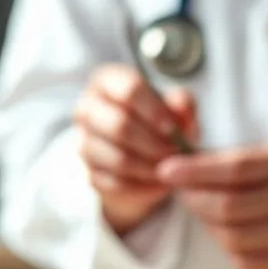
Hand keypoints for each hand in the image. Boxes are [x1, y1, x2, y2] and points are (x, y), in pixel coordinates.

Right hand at [73, 64, 196, 234]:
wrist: (146, 156)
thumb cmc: (159, 123)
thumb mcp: (176, 108)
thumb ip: (182, 103)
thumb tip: (180, 106)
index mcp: (107, 82)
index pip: (129, 90)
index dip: (154, 111)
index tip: (173, 128)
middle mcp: (88, 109)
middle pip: (119, 126)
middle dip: (153, 143)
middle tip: (175, 153)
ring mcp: (84, 143)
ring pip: (118, 159)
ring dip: (151, 167)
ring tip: (171, 168)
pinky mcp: (90, 173)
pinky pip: (117, 184)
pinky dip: (143, 186)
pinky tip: (160, 182)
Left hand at [157, 141, 267, 268]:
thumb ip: (233, 158)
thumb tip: (180, 164)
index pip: (236, 168)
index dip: (196, 171)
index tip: (166, 170)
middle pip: (228, 207)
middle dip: (194, 200)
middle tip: (183, 193)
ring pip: (230, 238)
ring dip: (207, 225)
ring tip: (205, 212)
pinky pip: (242, 262)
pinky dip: (225, 247)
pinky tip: (227, 232)